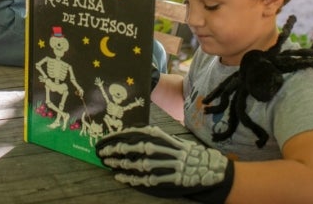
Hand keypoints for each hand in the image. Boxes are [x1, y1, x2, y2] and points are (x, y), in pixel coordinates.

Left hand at [96, 126, 233, 202]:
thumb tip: (135, 134)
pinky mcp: (170, 179)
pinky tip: (121, 178)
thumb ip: (156, 138)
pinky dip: (133, 179)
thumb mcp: (173, 140)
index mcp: (164, 137)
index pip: (136, 133)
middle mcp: (164, 149)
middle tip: (102, 152)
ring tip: (109, 164)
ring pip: (139, 163)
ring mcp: (168, 164)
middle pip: (135, 147)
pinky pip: (148, 179)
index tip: (106, 138)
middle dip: (116, 150)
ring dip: (122, 164)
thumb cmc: (188, 153)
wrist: (210, 168)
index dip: (119, 136)